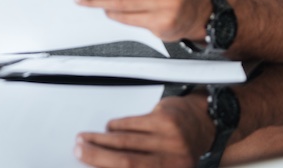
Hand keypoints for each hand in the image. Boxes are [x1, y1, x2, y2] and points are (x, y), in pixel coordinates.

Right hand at [75, 93, 212, 166]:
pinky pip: (130, 123)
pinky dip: (115, 126)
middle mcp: (172, 163)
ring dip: (99, 139)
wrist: (204, 125)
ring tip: (85, 138)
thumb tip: (101, 164)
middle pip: (124, 161)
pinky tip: (110, 127)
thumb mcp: (162, 165)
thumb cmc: (178, 151)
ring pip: (124, 141)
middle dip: (96, 156)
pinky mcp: (165, 120)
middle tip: (78, 150)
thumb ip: (137, 165)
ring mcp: (170, 141)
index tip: (84, 163)